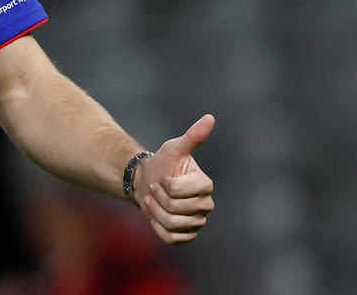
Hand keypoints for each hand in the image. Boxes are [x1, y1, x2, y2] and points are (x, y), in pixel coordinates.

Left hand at [135, 114, 215, 243]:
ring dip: (156, 211)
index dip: (167, 186)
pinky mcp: (186, 235)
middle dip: (159, 198)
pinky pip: (172, 238)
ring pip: (174, 224)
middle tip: (155, 188)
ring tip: (152, 199)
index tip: (162, 177)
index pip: (184, 192)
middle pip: (178, 210)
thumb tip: (210, 118)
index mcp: (205, 186)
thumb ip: (192, 136)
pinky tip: (154, 214)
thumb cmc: (162, 163)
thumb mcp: (174, 148)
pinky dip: (157, 226)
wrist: (146, 181)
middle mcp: (205, 205)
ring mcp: (196, 222)